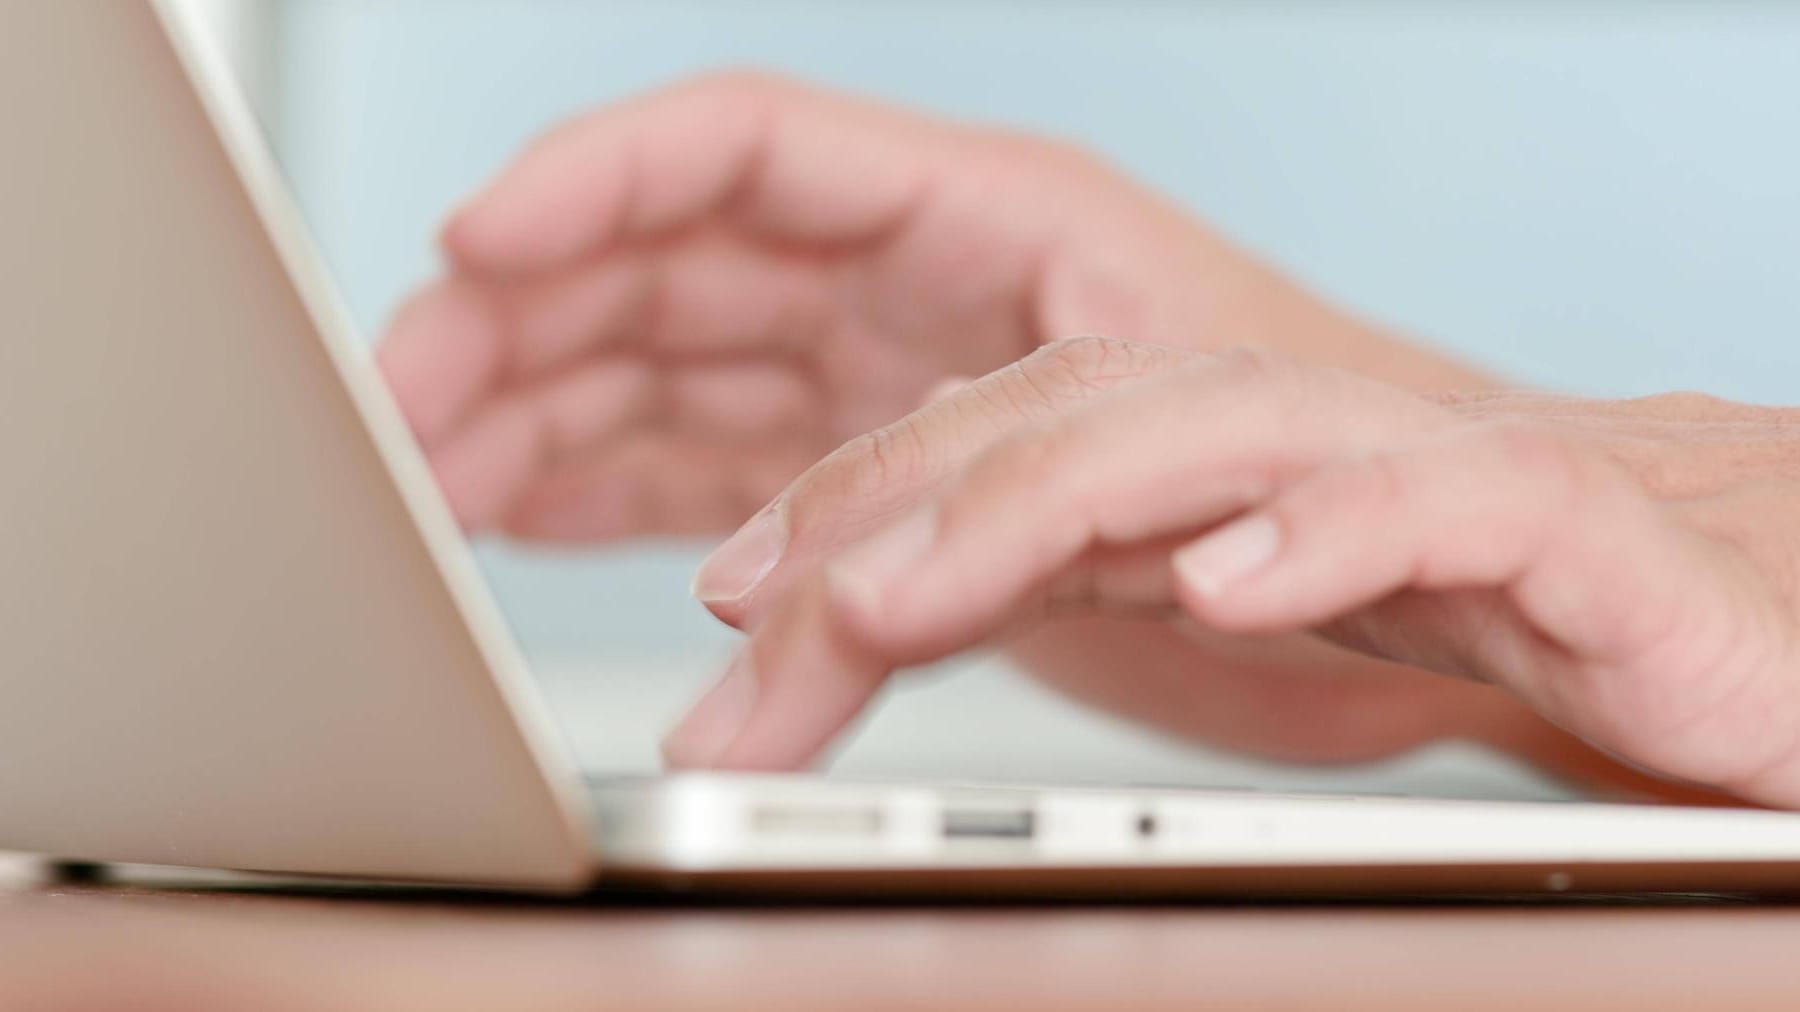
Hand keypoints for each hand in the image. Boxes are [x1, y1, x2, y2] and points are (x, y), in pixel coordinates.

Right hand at [378, 72, 1476, 539]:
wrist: (1408, 576)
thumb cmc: (1328, 464)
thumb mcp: (1144, 448)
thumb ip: (954, 499)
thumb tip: (772, 626)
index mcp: (988, 217)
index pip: (748, 149)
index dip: (595, 179)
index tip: (474, 241)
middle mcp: (918, 288)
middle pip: (669, 263)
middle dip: (521, 318)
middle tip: (404, 402)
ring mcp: (887, 385)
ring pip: (668, 369)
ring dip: (541, 407)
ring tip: (434, 472)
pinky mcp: (879, 483)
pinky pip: (708, 463)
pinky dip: (608, 485)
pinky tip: (527, 504)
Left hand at [665, 338, 1799, 807]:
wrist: (1736, 607)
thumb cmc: (1477, 607)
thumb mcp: (1223, 623)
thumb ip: (1064, 595)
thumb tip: (841, 634)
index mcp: (1210, 453)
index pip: (998, 439)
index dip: (851, 502)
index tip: (731, 600)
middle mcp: (1296, 433)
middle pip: (1064, 414)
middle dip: (890, 501)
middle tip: (755, 605)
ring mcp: (1428, 463)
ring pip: (1212, 429)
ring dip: (1039, 504)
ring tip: (897, 597)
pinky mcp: (1576, 523)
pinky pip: (1452, 497)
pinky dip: (1327, 531)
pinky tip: (1222, 584)